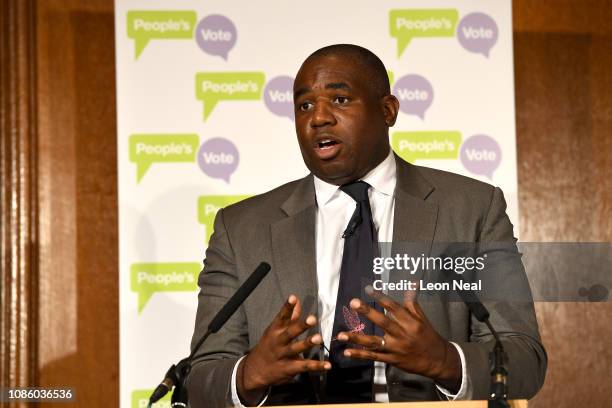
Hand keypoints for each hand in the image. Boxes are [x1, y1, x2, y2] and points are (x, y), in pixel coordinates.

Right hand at [237, 294, 330, 404]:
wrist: (255, 369)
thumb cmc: (269, 345)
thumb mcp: (275, 330)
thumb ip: (289, 316)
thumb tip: (298, 300)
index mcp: (275, 330)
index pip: (282, 317)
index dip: (287, 307)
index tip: (293, 298)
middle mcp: (278, 342)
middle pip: (289, 333)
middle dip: (301, 326)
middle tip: (312, 319)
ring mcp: (283, 356)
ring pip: (296, 349)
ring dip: (307, 343)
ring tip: (319, 338)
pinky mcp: (289, 369)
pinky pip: (304, 366)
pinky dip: (317, 366)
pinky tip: (327, 365)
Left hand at [337, 287, 460, 391]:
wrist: (438, 360)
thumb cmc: (428, 336)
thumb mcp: (423, 318)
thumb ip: (412, 302)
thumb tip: (412, 283)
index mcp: (410, 322)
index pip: (393, 307)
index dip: (381, 297)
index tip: (367, 289)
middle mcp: (402, 334)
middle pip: (383, 322)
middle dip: (367, 312)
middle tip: (353, 303)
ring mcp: (396, 348)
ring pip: (375, 343)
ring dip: (357, 339)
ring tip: (341, 334)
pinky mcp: (391, 360)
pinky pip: (374, 357)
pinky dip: (360, 355)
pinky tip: (347, 352)